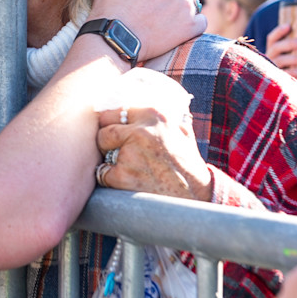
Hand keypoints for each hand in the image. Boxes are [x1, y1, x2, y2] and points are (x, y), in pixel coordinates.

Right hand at [90, 0, 205, 62]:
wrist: (114, 37)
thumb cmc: (113, 3)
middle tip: (154, 4)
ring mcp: (187, 5)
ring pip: (191, 3)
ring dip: (181, 8)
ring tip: (160, 19)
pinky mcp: (191, 26)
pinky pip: (199, 22)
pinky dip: (190, 25)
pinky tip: (172, 29)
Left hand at [94, 68, 211, 200]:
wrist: (195, 198)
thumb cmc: (188, 164)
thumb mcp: (182, 131)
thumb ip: (167, 115)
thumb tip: (154, 99)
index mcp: (153, 115)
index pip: (114, 112)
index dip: (109, 122)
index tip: (108, 128)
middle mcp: (140, 132)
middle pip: (103, 131)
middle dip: (106, 142)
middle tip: (115, 151)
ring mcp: (130, 154)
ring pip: (101, 153)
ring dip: (108, 160)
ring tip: (125, 167)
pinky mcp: (122, 176)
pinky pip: (103, 174)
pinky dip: (109, 180)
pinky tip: (125, 183)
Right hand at [264, 23, 296, 79]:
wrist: (283, 86)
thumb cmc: (291, 68)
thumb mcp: (296, 58)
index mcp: (273, 50)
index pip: (272, 38)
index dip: (279, 32)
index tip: (289, 26)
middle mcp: (270, 57)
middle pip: (276, 47)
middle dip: (290, 44)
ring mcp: (272, 68)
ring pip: (280, 61)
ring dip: (295, 59)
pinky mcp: (276, 79)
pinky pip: (284, 75)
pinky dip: (294, 73)